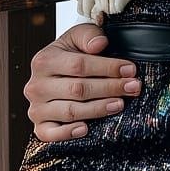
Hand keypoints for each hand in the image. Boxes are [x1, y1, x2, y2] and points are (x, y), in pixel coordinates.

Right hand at [23, 23, 140, 141]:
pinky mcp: (40, 126)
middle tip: (133, 87)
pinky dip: (68, 133)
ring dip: (98, 109)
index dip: (107, 68)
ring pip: (70, 111)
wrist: (55, 70)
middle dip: (110, 88)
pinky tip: (86, 128)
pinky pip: (50, 134)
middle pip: (78, 89)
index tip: (130, 70)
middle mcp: (36, 86)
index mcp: (44, 61)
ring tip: (120, 104)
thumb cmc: (70, 53)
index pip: (79, 66)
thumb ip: (89, 36)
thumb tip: (100, 44)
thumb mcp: (79, 36)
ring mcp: (36, 108)